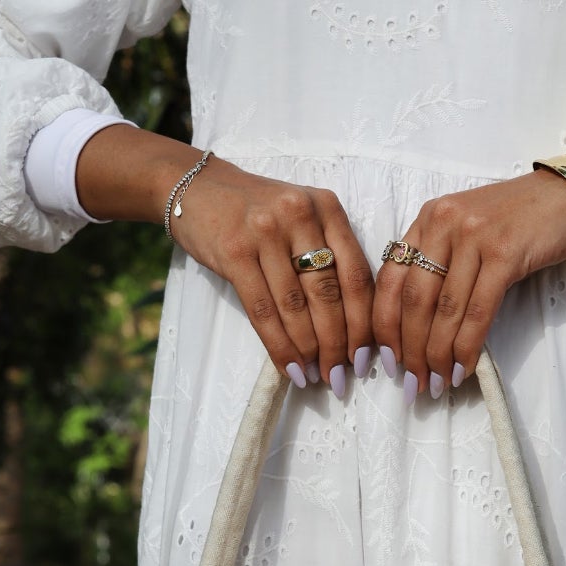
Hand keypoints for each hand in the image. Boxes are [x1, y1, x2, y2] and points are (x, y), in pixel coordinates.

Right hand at [175, 158, 375, 389]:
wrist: (198, 187)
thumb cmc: (257, 212)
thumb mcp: (302, 217)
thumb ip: (329, 253)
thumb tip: (351, 326)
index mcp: (328, 208)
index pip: (357, 274)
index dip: (364, 322)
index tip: (366, 357)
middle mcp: (300, 215)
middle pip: (329, 294)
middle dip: (337, 344)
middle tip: (340, 377)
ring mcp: (265, 231)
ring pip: (296, 306)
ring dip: (308, 350)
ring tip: (316, 377)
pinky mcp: (234, 251)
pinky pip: (262, 310)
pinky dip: (278, 345)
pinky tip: (288, 367)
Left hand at [372, 171, 565, 396]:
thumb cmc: (518, 220)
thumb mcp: (466, 230)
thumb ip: (440, 262)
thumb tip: (418, 327)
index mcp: (429, 218)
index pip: (391, 278)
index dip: (384, 325)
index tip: (387, 359)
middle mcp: (444, 223)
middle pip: (415, 299)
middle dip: (411, 350)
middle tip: (414, 383)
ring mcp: (474, 236)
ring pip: (445, 309)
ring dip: (438, 355)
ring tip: (437, 383)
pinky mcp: (505, 254)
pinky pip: (478, 311)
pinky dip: (467, 346)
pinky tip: (463, 367)